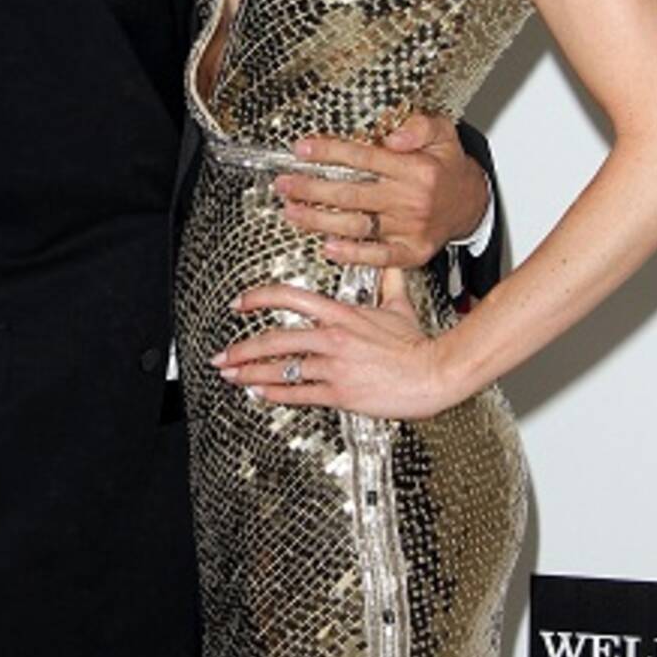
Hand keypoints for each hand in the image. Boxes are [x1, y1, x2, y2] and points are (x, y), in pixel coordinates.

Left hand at [212, 272, 465, 419]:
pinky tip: (260, 394)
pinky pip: (299, 394)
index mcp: (341, 313)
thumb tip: (387, 261)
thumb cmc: (417, 343)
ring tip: (231, 375)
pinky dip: (275, 395)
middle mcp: (332, 337)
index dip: (259, 298)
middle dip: (243, 348)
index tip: (240, 303)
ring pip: (282, 369)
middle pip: (275, 339)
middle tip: (223, 354)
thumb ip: (387, 281)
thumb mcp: (399, 304)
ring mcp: (334, 366)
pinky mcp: (340, 393)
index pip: (290, 297)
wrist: (434, 372)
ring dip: (251, 373)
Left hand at [274, 111, 488, 268]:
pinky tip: (328, 247)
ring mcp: (410, 228)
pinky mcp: (412, 251)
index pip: (363, 157)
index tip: (302, 149)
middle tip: (285, 184)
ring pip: (356, 224)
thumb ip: (419, 125)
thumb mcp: (443, 132)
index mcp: (416, 168)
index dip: (329, 152)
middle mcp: (411, 199)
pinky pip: (379, 255)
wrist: (471, 203)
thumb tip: (393, 135)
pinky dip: (353, 254)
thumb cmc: (448, 167)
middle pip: (352, 193)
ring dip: (319, 220)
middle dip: (312, 188)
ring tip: (292, 212)